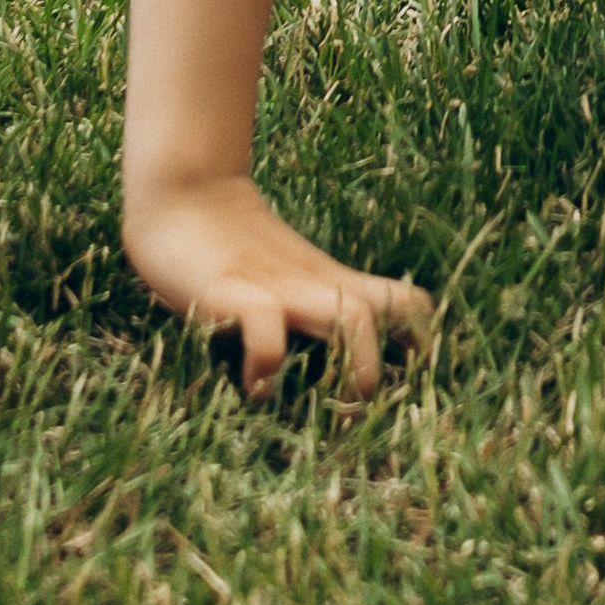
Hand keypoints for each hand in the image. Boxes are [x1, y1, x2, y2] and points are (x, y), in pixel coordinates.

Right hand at [125, 171, 432, 400]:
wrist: (185, 191)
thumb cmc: (231, 245)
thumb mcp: (285, 275)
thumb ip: (311, 303)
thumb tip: (332, 357)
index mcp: (332, 284)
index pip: (405, 303)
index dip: (419, 342)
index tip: (412, 383)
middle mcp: (317, 285)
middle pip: (394, 309)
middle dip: (402, 363)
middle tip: (373, 413)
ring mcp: (280, 287)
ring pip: (353, 316)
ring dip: (358, 366)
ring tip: (338, 410)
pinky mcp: (233, 292)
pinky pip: (266, 328)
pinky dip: (268, 363)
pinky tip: (257, 385)